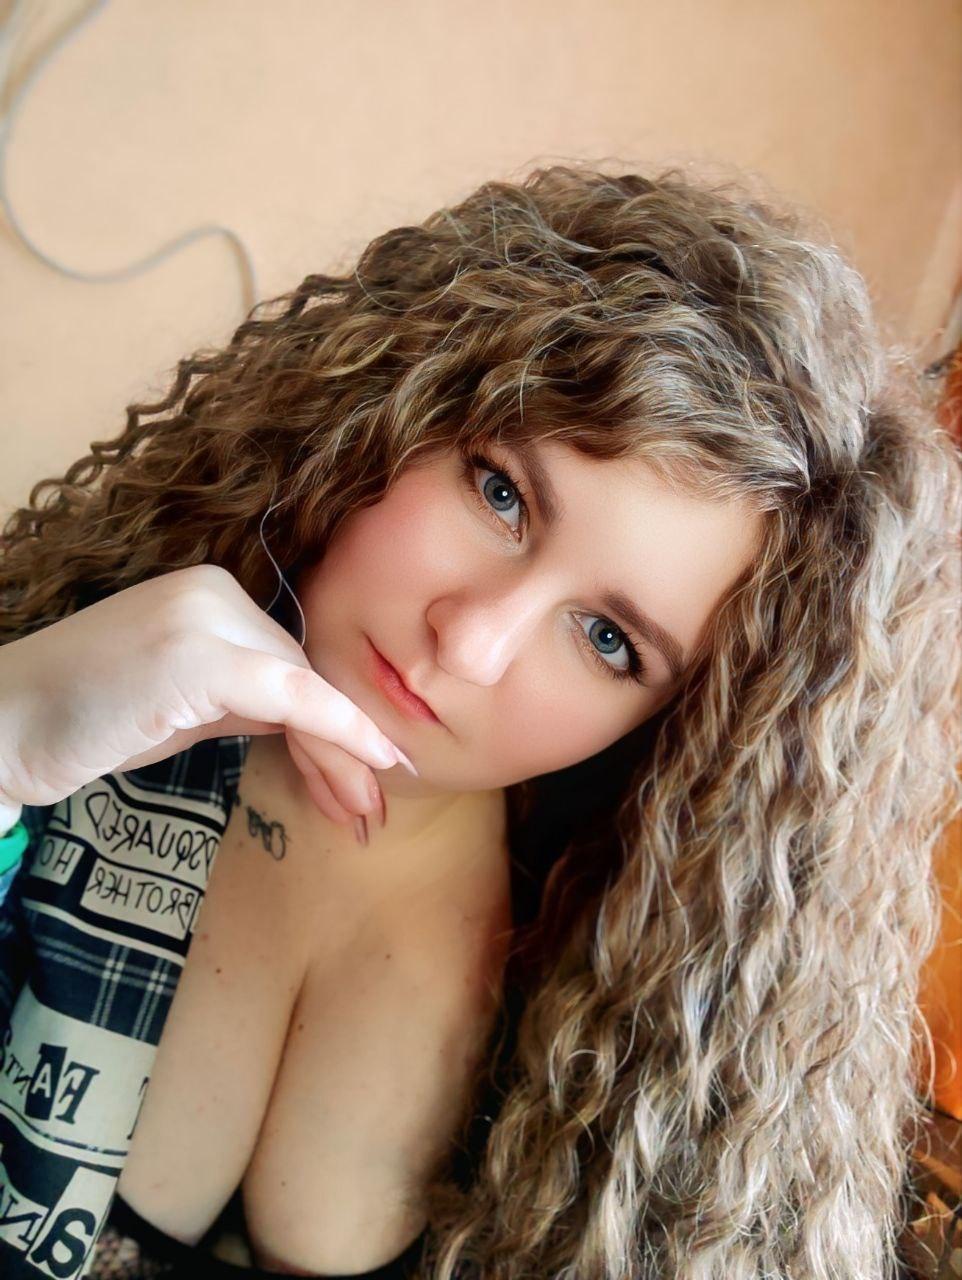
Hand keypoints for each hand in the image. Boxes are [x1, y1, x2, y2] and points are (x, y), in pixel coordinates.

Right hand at [0, 563, 413, 831]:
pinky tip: (370, 760)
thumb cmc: (87, 720)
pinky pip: (290, 694)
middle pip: (302, 675)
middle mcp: (214, 594)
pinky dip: (335, 729)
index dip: (332, 721)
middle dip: (340, 746)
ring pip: (303, 687)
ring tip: (363, 809)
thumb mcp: (185, 706)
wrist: (3, 725)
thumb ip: (246, 702)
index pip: (290, 662)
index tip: (366, 770)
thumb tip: (309, 724)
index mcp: (211, 596)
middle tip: (367, 806)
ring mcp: (204, 618)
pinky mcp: (196, 654)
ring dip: (340, 753)